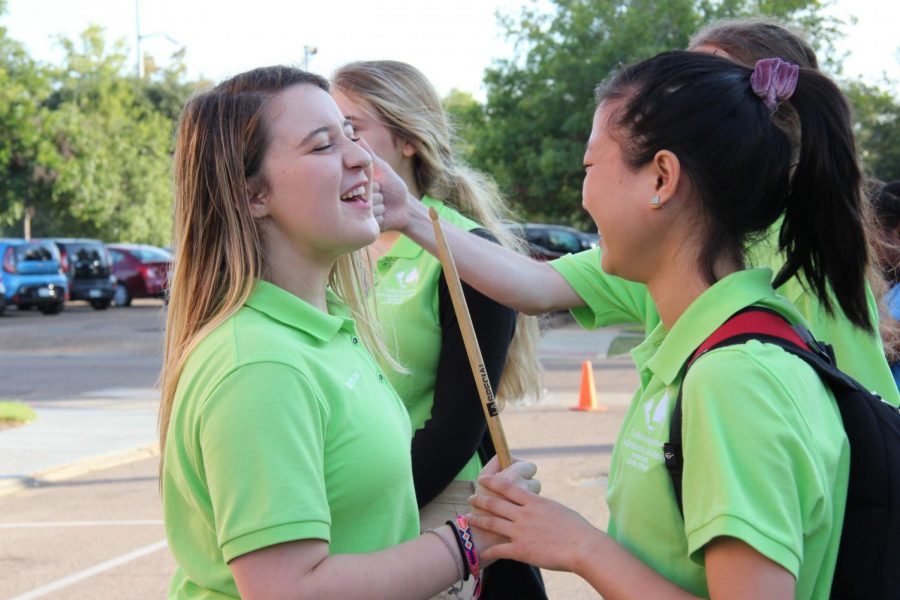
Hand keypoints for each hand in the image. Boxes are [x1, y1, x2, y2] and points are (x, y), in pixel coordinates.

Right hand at [357, 138, 412, 232]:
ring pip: (368, 209)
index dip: (372, 183)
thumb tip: (357, 135)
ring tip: (383, 206)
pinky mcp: (365, 227)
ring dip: (380, 207)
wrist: (405, 209)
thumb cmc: (394, 186)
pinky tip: (383, 217)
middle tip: (382, 195)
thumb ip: (369, 155)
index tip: (377, 184)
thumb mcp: (383, 169)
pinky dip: (381, 217)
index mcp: (353, 187)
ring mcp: (358, 216)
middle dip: (377, 195)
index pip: (358, 183)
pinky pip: (371, 221)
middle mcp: (352, 202)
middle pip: (363, 196)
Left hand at [468, 473, 596, 571]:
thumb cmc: (577, 529)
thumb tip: (536, 505)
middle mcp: (524, 514)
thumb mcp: (557, 509)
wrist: (583, 547)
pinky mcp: (521, 550)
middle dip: (480, 500)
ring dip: (477, 520)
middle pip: (495, 503)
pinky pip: (500, 550)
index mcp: (534, 502)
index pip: (508, 487)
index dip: (492, 482)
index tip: (482, 479)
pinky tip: (482, 553)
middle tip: (470, 498)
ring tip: (467, 517)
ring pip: (492, 523)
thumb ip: (542, 507)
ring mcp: (521, 532)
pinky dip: (489, 551)